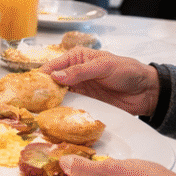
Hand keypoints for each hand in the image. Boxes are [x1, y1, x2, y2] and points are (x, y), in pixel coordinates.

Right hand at [39, 48, 160, 116]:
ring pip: (57, 95)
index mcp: (76, 58)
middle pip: (51, 82)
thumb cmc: (127, 71)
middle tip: (29, 103)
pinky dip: (61, 110)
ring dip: (49, 103)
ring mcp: (79, 89)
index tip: (29, 88)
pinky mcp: (85, 103)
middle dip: (41, 91)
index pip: (52, 66)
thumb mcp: (104, 67)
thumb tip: (56, 77)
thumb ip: (80, 72)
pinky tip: (53, 117)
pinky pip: (69, 106)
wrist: (146, 91)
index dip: (40, 77)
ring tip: (37, 112)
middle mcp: (73, 73)